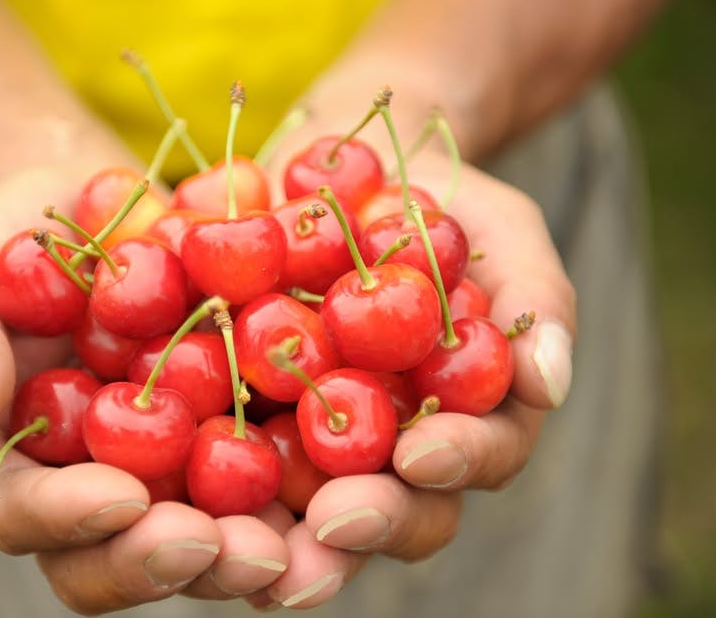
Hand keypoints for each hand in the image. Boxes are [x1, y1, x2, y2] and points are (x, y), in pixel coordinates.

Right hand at [0, 162, 295, 613]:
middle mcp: (100, 486)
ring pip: (213, 536)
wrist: (97, 204)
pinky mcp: (239, 431)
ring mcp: (174, 467)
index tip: (120, 498)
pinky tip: (360, 470)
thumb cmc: (16, 235)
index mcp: (21, 464)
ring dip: (258, 548)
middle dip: (177, 561)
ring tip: (305, 537)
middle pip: (129, 554)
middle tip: (233, 550)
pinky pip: (278, 469)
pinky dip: (316, 480)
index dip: (71, 521)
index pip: (33, 520)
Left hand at [239, 143, 575, 609]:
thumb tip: (550, 384)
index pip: (475, 458)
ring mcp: (311, 441)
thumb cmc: (434, 201)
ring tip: (246, 547)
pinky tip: (165, 488)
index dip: (456, 462)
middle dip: (366, 523)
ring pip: (302, 510)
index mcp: (460, 418)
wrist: (337, 168)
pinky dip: (196, 475)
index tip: (421, 453)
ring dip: (278, 537)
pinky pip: (217, 454)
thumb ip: (536, 300)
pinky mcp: (237, 417)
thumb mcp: (501, 230)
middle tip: (332, 526)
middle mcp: (388, 449)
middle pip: (390, 510)